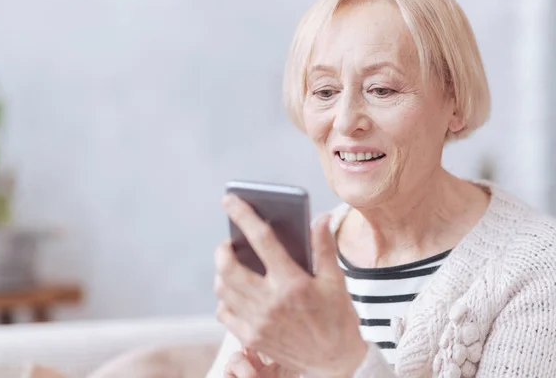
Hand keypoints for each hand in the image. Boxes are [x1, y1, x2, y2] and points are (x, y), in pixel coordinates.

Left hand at [215, 194, 367, 377]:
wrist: (336, 362)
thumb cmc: (337, 318)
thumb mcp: (335, 281)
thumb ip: (323, 246)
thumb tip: (320, 217)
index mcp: (292, 282)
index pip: (262, 239)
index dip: (243, 215)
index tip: (229, 199)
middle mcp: (270, 302)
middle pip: (228, 266)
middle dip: (223, 249)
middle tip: (229, 245)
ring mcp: (258, 322)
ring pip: (222, 288)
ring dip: (222, 272)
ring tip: (232, 265)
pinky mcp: (251, 337)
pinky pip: (224, 312)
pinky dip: (224, 298)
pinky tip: (235, 293)